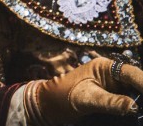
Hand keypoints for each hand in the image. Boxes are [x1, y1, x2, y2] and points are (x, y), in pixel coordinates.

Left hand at [25, 57, 142, 124]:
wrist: (49, 105)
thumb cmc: (62, 95)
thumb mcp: (86, 99)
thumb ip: (110, 102)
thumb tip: (134, 107)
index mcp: (104, 67)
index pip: (131, 73)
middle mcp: (111, 76)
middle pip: (136, 84)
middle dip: (142, 94)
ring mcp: (112, 88)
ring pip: (134, 94)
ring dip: (138, 102)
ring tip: (140, 114)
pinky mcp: (112, 100)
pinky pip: (127, 104)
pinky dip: (132, 109)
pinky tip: (135, 115)